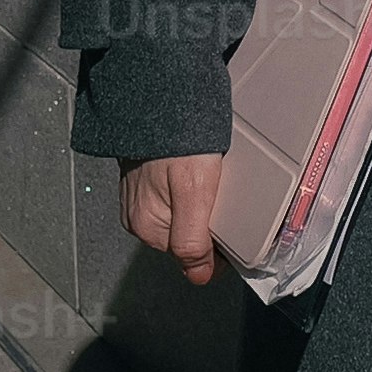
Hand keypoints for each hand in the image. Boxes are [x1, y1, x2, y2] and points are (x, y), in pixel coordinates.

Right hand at [119, 153, 227, 288]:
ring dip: (200, 203)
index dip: (218, 245)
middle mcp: (137, 216)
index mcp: (147, 226)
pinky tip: (197, 170)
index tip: (234, 225)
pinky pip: (173, 194)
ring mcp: (138, 195)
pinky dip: (189, 187)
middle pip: (187, 234)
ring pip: (182, 214)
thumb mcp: (193, 194)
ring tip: (210, 178)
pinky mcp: (143, 177)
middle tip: (223, 193)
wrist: (155, 95)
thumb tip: (199, 277)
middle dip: (209, 221)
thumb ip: (193, 241)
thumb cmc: (176, 140)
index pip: (192, 255)